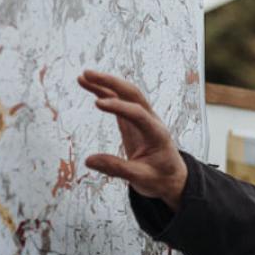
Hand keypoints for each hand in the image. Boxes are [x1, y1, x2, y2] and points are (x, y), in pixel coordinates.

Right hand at [79, 70, 189, 211]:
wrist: (171, 178)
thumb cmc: (159, 179)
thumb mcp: (140, 179)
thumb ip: (116, 169)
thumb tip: (88, 161)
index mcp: (158, 134)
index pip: (139, 114)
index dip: (119, 108)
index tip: (97, 103)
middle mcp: (152, 121)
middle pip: (133, 94)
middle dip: (112, 82)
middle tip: (88, 75)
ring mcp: (143, 118)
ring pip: (126, 94)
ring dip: (106, 83)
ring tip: (83, 77)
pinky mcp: (133, 121)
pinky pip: (119, 101)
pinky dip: (104, 92)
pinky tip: (88, 86)